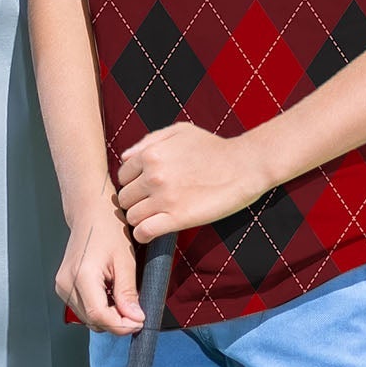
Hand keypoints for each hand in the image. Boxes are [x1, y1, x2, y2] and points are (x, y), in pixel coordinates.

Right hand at [55, 202, 146, 333]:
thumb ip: (128, 293)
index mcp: (81, 275)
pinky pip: (84, 309)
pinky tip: (110, 292)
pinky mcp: (63, 286)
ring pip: (88, 318)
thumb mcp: (125, 260)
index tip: (139, 321)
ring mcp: (62, 285)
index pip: (100, 317)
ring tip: (121, 296)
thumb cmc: (107, 227)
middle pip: (94, 321)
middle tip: (135, 309)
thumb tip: (134, 319)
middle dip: (117, 321)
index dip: (122, 325)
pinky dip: (100, 308)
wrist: (90, 211)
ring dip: (108, 316)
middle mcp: (66, 283)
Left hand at [117, 123, 268, 240]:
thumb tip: (125, 157)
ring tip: (152, 218)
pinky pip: (145, 232)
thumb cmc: (212, 147)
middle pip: (125, 198)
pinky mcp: (178, 218)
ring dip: (139, 219)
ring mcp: (164, 198)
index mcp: (150, 154)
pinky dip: (143, 235)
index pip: (122, 177)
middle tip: (148, 205)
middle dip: (134, 202)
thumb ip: (148, 141)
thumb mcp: (179, 131)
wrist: (243, 166)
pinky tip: (151, 232)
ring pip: (132, 217)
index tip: (143, 190)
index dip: (132, 184)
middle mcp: (153, 176)